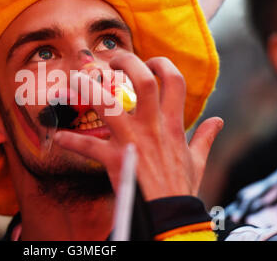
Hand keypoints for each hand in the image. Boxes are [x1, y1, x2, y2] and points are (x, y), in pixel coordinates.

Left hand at [53, 54, 222, 200]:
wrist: (169, 216)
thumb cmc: (181, 188)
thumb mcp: (197, 161)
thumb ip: (205, 138)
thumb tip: (218, 121)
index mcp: (173, 125)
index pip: (174, 82)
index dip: (162, 65)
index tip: (151, 61)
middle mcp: (153, 127)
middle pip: (143, 82)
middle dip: (127, 63)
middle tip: (113, 59)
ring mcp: (132, 141)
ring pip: (108, 105)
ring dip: (89, 89)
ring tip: (76, 79)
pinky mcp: (115, 160)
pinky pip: (88, 146)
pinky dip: (71, 141)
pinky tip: (58, 138)